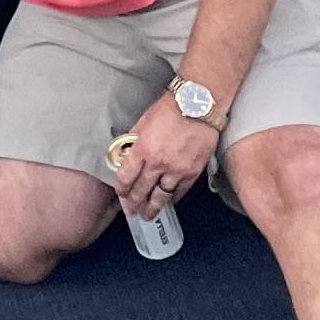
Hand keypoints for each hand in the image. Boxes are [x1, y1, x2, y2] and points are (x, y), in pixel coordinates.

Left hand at [111, 98, 217, 216]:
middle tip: (131, 211)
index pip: (126, 177)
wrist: (198, 104)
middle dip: (134, 203)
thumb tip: (127, 153)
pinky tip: (168, 202)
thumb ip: (134, 140)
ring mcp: (176, 170)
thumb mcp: (144, 121)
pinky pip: (180, 191)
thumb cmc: (170, 108)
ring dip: (153, 208)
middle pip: (141, 191)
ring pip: (161, 196)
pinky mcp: (193, 172)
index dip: (121, 189)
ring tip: (148, 215)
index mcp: (142, 149)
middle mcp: (158, 164)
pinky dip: (173, 199)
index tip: (121, 194)